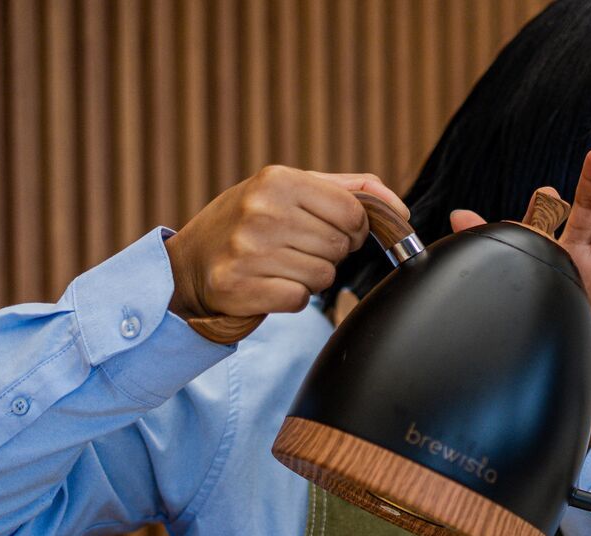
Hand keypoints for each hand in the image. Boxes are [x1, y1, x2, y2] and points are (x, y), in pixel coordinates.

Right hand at [165, 165, 406, 323]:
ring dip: (309, 278)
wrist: (189, 263)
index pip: (354, 212)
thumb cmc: (249, 224)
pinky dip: (291, 298)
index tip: (336, 233)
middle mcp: (262, 210)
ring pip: (323, 276)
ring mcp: (248, 249)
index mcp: (278, 180)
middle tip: (296, 249)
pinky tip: (269, 284)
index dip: (355, 230)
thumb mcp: (290, 191)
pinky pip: (299, 300)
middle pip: (340, 246)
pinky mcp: (240, 286)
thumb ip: (349, 191)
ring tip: (279, 265)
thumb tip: (401, 209)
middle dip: (328, 254)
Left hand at [448, 148, 590, 440]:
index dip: (545, 209)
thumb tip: (458, 215)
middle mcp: (580, 254)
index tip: (545, 195)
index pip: (548, 220)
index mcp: (549, 248)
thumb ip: (493, 245)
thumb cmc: (537, 315)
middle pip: (588, 211)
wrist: (557, 360)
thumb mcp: (514, 280)